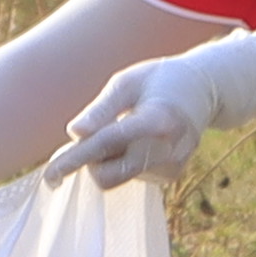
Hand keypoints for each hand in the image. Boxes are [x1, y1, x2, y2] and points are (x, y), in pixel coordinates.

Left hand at [48, 31, 255, 187]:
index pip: (107, 144)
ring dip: (107, 157)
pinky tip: (140, 138)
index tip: (50, 174)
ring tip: (127, 125)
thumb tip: (74, 133)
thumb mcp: (127, 82)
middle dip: (88, 161)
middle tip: (85, 136)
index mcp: (158, 120)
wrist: (205, 90)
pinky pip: (128, 175)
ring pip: (115, 175)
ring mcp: (171, 167)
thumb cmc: (159, 80)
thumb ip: (101, 109)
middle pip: (107, 174)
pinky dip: (123, 160)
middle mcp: (168, 150)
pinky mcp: (170, 176)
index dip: (75, 158)